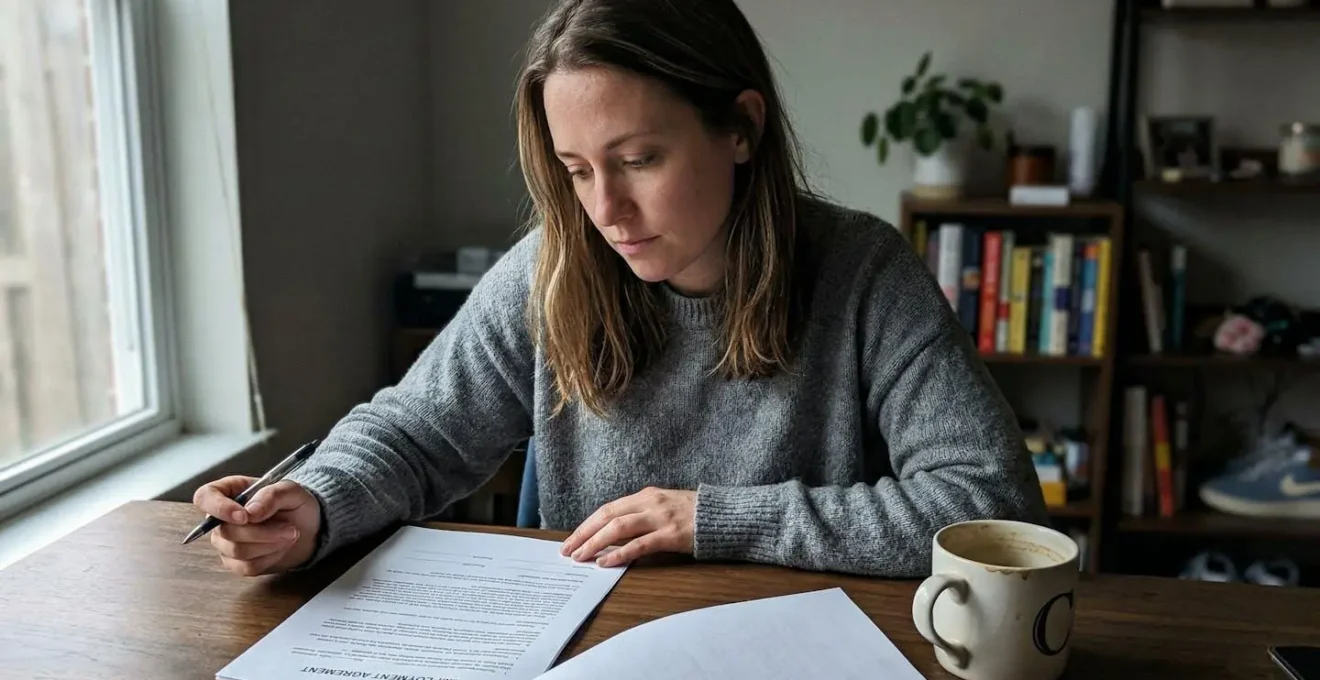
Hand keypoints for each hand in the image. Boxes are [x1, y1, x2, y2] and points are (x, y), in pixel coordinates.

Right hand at [192, 476, 321, 576]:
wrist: (308, 529)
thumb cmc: (295, 505)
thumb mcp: (291, 491)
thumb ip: (271, 495)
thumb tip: (251, 511)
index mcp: (229, 491)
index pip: (205, 497)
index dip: (219, 508)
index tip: (244, 516)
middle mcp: (221, 518)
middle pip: (225, 531)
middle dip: (262, 532)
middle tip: (290, 528)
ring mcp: (225, 542)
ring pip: (236, 551)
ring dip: (269, 544)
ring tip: (289, 535)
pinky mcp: (234, 562)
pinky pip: (246, 567)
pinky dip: (269, 558)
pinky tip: (280, 548)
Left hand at [560, 487, 694, 567]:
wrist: (726, 516)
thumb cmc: (695, 514)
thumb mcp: (664, 507)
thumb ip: (642, 515)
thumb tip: (614, 533)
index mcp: (646, 495)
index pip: (608, 509)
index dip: (587, 524)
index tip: (572, 538)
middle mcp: (649, 502)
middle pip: (607, 515)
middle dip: (583, 533)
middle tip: (567, 550)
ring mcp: (660, 518)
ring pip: (618, 528)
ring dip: (595, 543)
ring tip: (580, 557)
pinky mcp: (671, 534)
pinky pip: (639, 544)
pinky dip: (619, 553)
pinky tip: (606, 562)